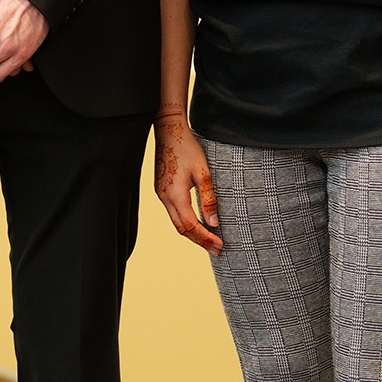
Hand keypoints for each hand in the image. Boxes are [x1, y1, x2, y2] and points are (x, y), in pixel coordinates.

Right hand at [153, 108, 220, 253]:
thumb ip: (208, 199)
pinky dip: (185, 223)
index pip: (191, 226)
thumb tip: (213, 223)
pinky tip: (196, 223)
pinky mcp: (161, 190)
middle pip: (182, 229)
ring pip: (176, 223)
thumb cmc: (187, 148)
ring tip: (208, 241)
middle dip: (200, 241)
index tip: (219, 245)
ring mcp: (161, 194)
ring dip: (192, 234)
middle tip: (217, 250)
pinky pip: (173, 213)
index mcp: (175, 195)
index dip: (205, 238)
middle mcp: (165, 198)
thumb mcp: (203, 172)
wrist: (169, 132)